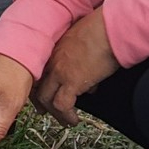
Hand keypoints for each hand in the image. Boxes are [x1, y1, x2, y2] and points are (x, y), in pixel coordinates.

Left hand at [34, 9, 117, 126]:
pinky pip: (63, 105)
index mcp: (54, 49)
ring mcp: (60, 71)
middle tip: (46, 112)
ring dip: (55, 113)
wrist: (110, 28)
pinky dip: (67, 115)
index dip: (39, 86)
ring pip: (47, 99)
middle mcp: (52, 60)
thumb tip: (89, 80)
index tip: (42, 95)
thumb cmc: (102, 30)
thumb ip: (79, 60)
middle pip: (38, 87)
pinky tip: (74, 120)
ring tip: (65, 120)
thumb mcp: (82, 43)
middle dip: (41, 103)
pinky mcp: (72, 81)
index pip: (38, 72)